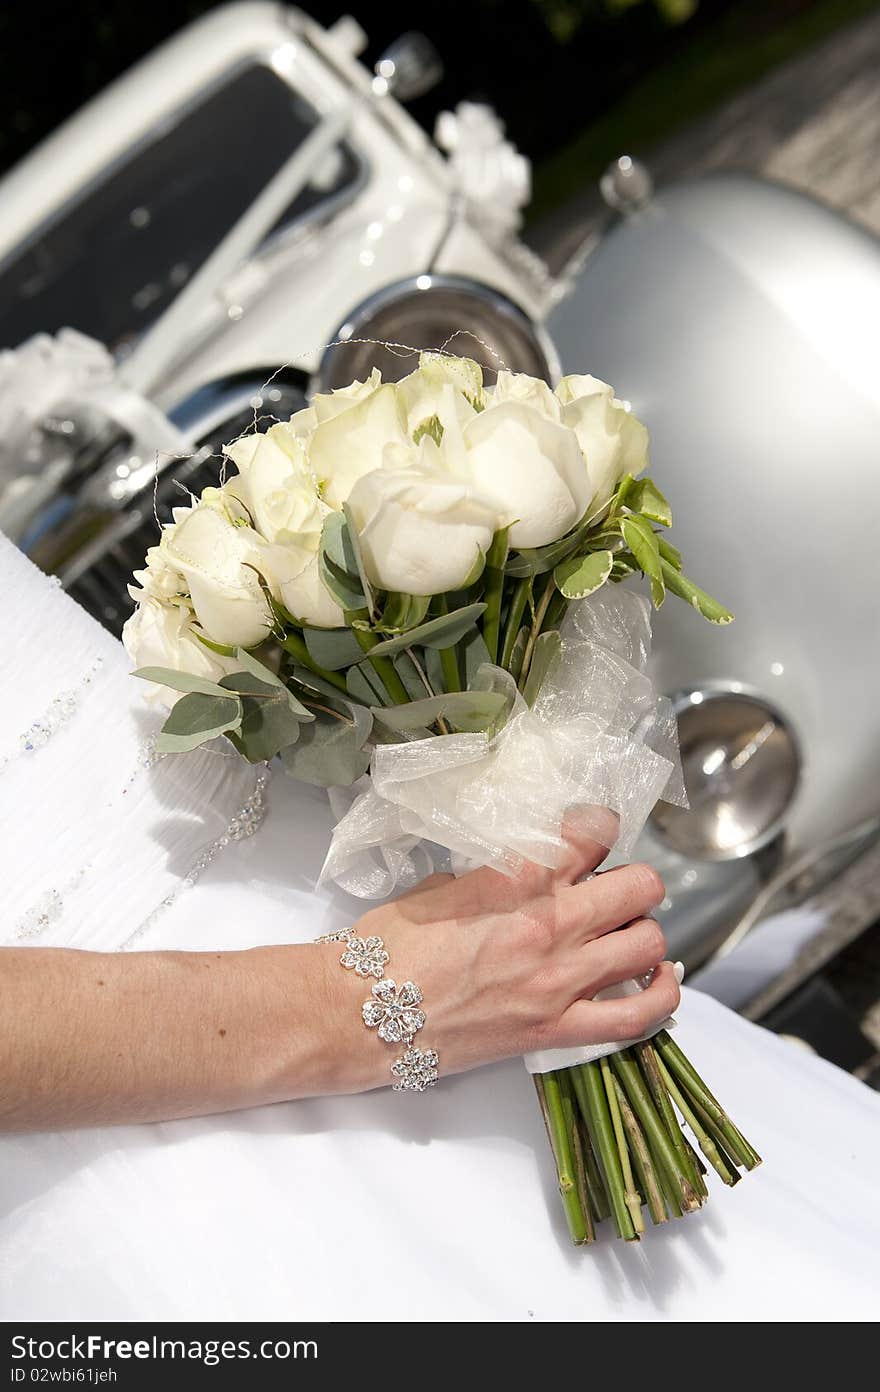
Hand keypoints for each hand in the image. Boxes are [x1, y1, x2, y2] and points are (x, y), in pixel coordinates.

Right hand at [318, 809, 678, 1091]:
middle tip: (612, 891)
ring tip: (623, 936)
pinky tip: (656, 981)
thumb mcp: (442, 886)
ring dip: (643, 934)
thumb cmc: (388, 946)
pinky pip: (637, 1017)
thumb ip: (495, 876)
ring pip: (649, 944)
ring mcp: (559, 982)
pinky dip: (660, 997)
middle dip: (634, 883)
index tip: (593, 835)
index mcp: (516, 880)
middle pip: (641, 887)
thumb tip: (523, 873)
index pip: (594, 832)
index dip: (602, 826)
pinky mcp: (557, 1030)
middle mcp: (549, 925)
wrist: (360, 1015)